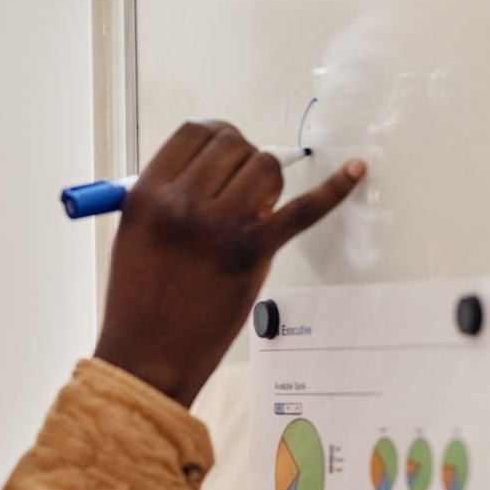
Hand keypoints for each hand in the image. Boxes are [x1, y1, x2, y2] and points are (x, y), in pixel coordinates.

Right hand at [93, 120, 364, 406]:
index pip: (194, 132)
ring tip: (254, 210)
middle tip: (239, 189)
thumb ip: (168, 196)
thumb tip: (217, 169)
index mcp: (147, 195)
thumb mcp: (135, 235)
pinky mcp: (254, 252)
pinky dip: (333, 189)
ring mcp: (220, 227)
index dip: (216, 135)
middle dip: (242, 159)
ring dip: (267, 181)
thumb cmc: (139, 301)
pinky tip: (354, 171)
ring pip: (266, 167)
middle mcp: (182, 204)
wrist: (149, 357)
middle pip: (233, 144)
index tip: (226, 150)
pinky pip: (304, 209)